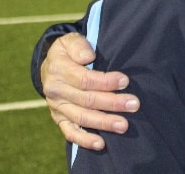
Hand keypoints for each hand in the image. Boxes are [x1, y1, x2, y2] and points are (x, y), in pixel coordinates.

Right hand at [41, 32, 139, 150]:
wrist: (51, 65)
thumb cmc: (68, 51)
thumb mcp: (69, 40)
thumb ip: (79, 45)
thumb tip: (88, 57)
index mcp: (59, 70)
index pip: (85, 80)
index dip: (105, 82)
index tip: (125, 81)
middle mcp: (57, 91)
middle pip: (87, 100)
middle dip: (112, 103)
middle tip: (134, 104)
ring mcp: (58, 107)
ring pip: (82, 117)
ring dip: (104, 122)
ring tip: (124, 125)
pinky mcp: (60, 119)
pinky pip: (70, 132)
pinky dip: (85, 140)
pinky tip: (101, 144)